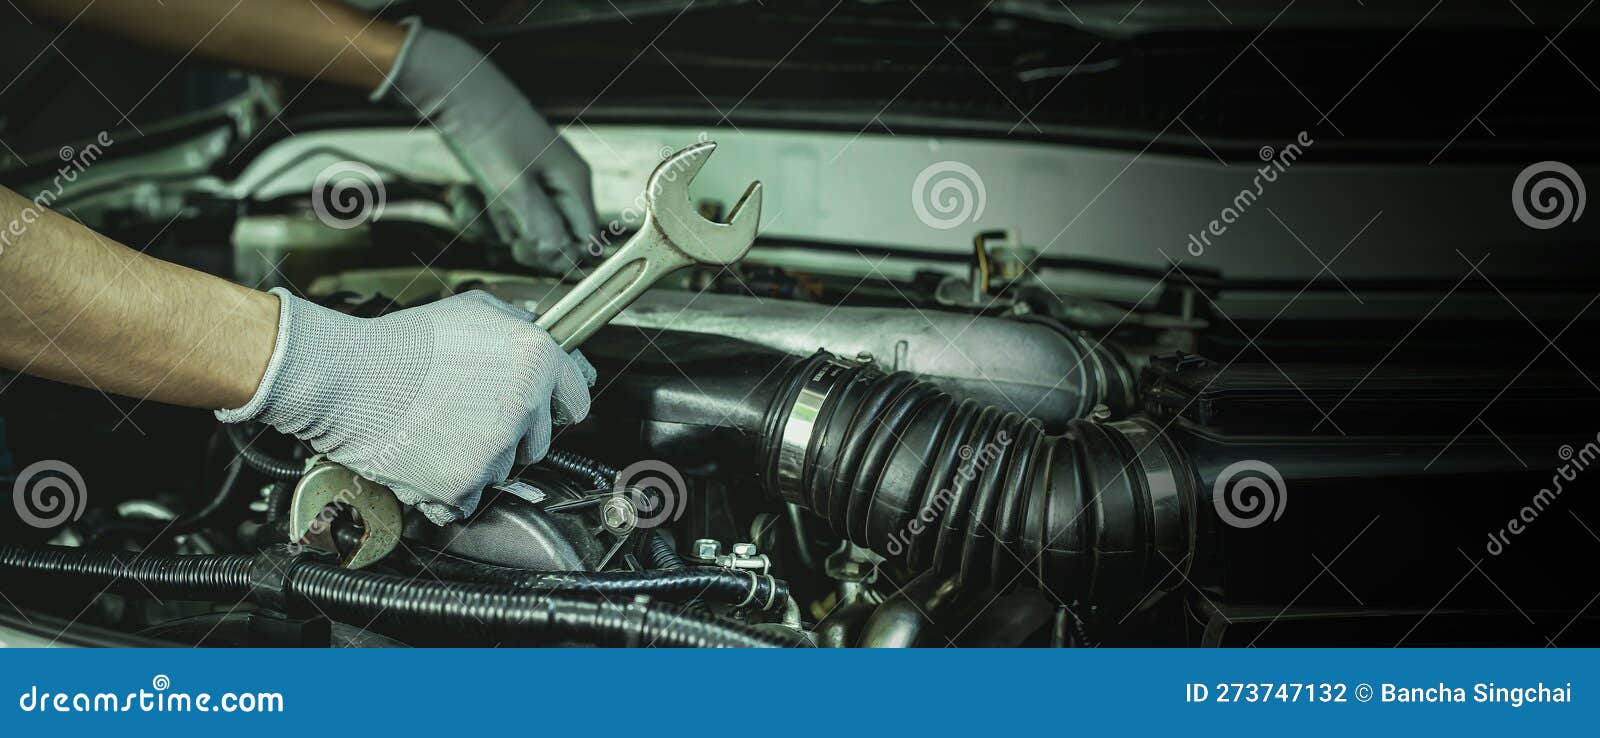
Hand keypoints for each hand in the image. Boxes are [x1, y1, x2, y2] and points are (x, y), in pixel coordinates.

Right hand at [218, 290, 593, 524]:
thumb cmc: (400, 344)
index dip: (559, 404)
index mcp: (535, 358)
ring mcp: (496, 448)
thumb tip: (537, 332)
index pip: (577, 397)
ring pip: (502, 470)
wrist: (345, 377)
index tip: (551, 411)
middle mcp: (524, 404)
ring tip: (438, 430)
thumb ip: (515, 323)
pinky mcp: (465, 483)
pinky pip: (470, 499)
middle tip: (470, 418)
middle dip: (513, 435)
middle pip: (539, 441)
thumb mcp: (470, 309)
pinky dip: (451, 489)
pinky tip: (427, 457)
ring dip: (478, 460)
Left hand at [378, 19, 598, 269]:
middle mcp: (561, 183)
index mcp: (574, 182)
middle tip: (500, 227)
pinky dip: (483, 212)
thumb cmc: (487, 132)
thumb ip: (540, 227)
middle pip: (554, 239)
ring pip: (523, 228)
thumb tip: (562, 259)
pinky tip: (466, 195)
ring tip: (473, 199)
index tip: (527, 252)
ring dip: (493, 225)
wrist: (454, 89)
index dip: (560, 256)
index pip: (585, 240)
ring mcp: (537, 181)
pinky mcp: (513, 180)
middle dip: (521, 239)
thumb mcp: (512, 187)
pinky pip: (504, 214)